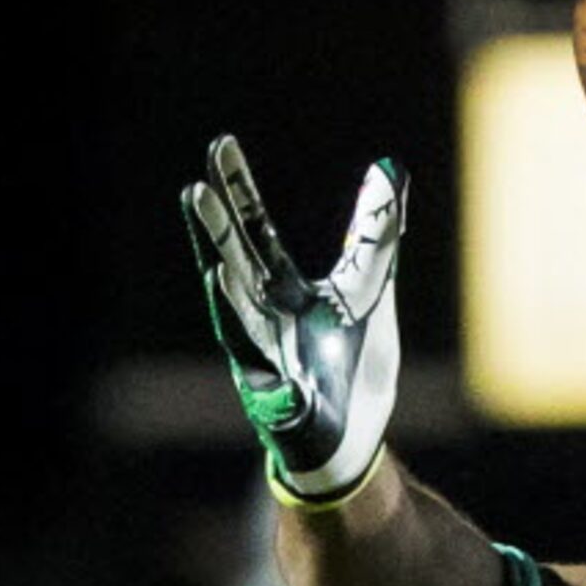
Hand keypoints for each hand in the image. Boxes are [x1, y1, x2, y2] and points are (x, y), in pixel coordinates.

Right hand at [182, 135, 405, 503]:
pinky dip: (274, 389)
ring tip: (216, 270)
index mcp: (282, 291)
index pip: (256, 232)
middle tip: (196, 192)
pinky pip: (279, 400)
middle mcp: (265, 322)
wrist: (352, 438)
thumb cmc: (349, 361)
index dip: (239, 192)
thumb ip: (375, 235)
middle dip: (219, 235)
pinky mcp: (288, 413)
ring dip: (230, 302)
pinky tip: (276, 381)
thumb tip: (390, 170)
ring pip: (244, 330)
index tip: (219, 147)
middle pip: (239, 270)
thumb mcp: (369, 291)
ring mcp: (269, 366)